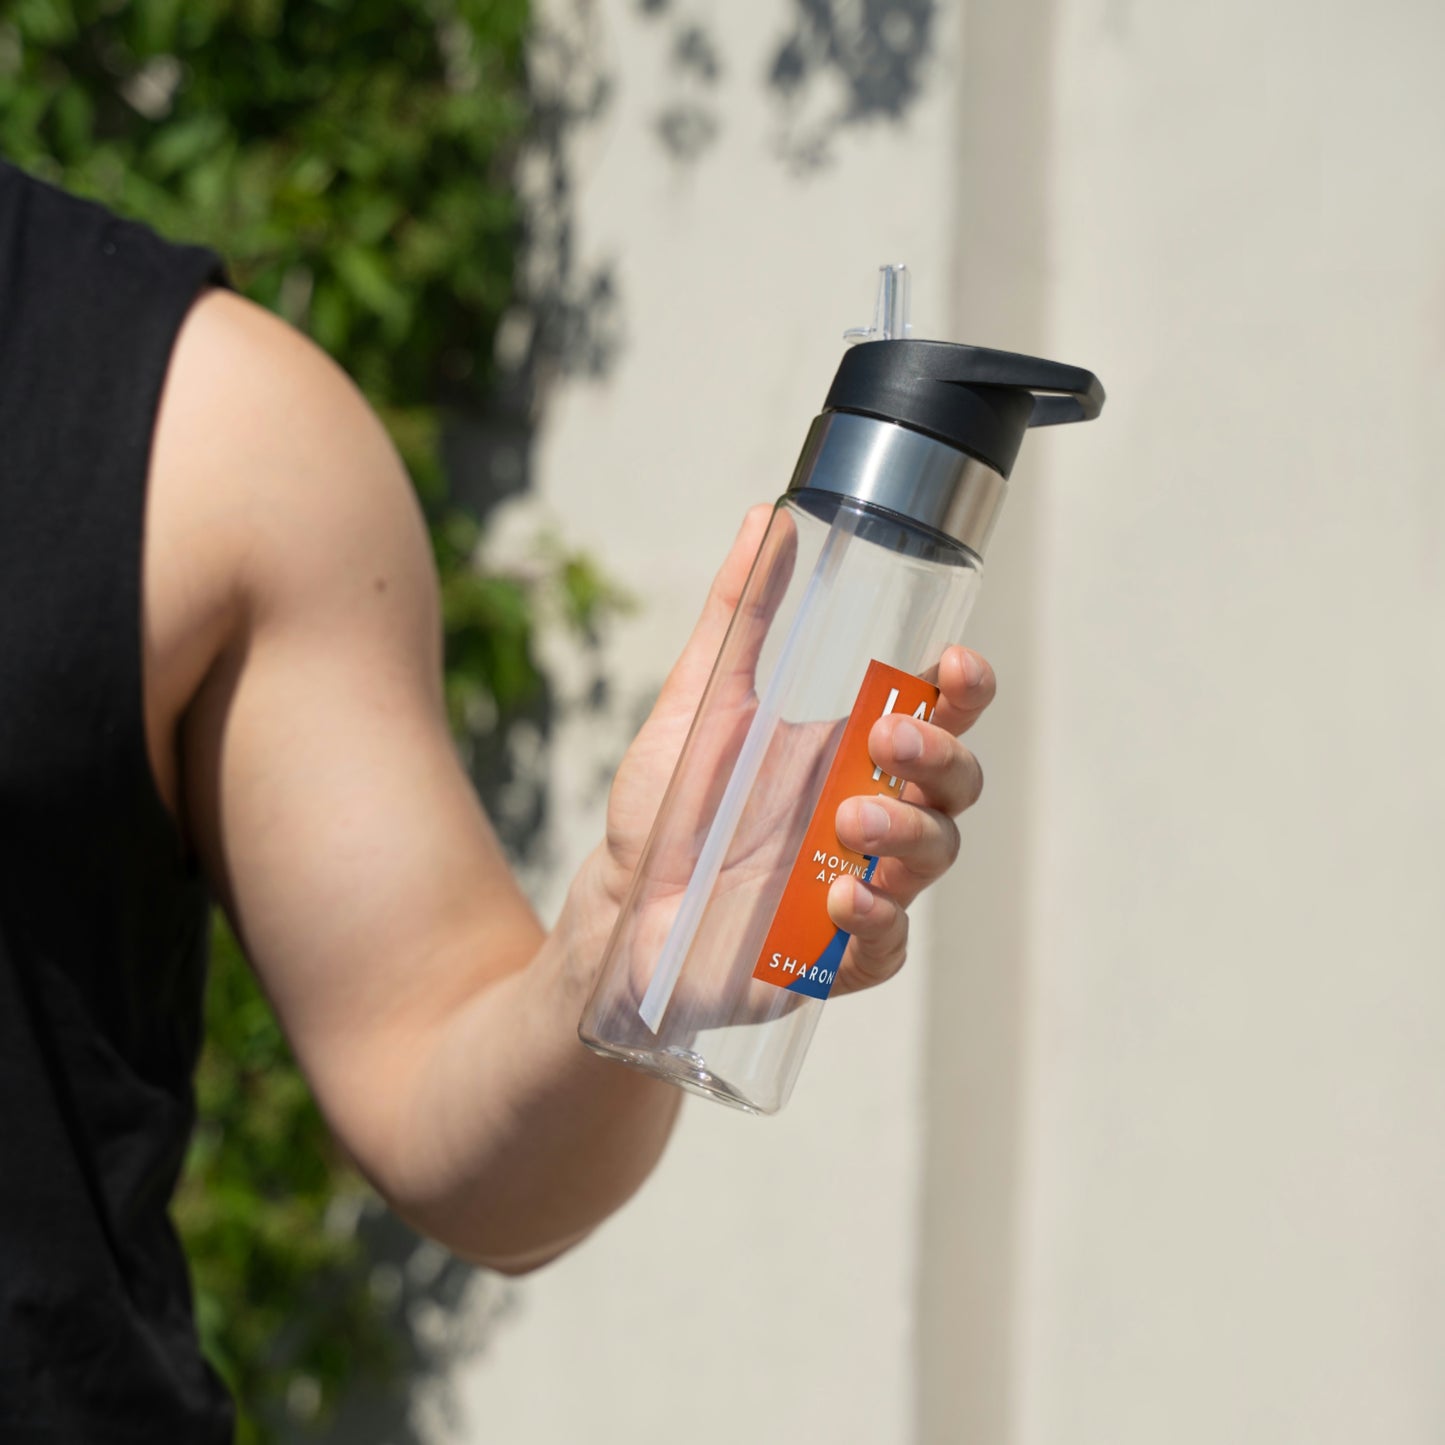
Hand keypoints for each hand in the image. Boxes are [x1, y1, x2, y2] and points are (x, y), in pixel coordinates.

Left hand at [592, 505, 994, 1004]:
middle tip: (888, 747)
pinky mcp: (836, 953)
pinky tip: (841, 900)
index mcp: (850, 751)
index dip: (964, 690)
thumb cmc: (668, 805)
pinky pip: (890, 942)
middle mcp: (869, 814)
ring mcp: (862, 884)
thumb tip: (769, 517)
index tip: (953, 666)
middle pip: (956, 785)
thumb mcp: (700, 700)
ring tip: (852, 821)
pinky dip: (879, 921)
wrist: (618, 906)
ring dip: (910, 835)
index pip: (938, 715)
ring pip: (935, 857)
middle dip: (941, 759)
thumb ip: (738, 614)